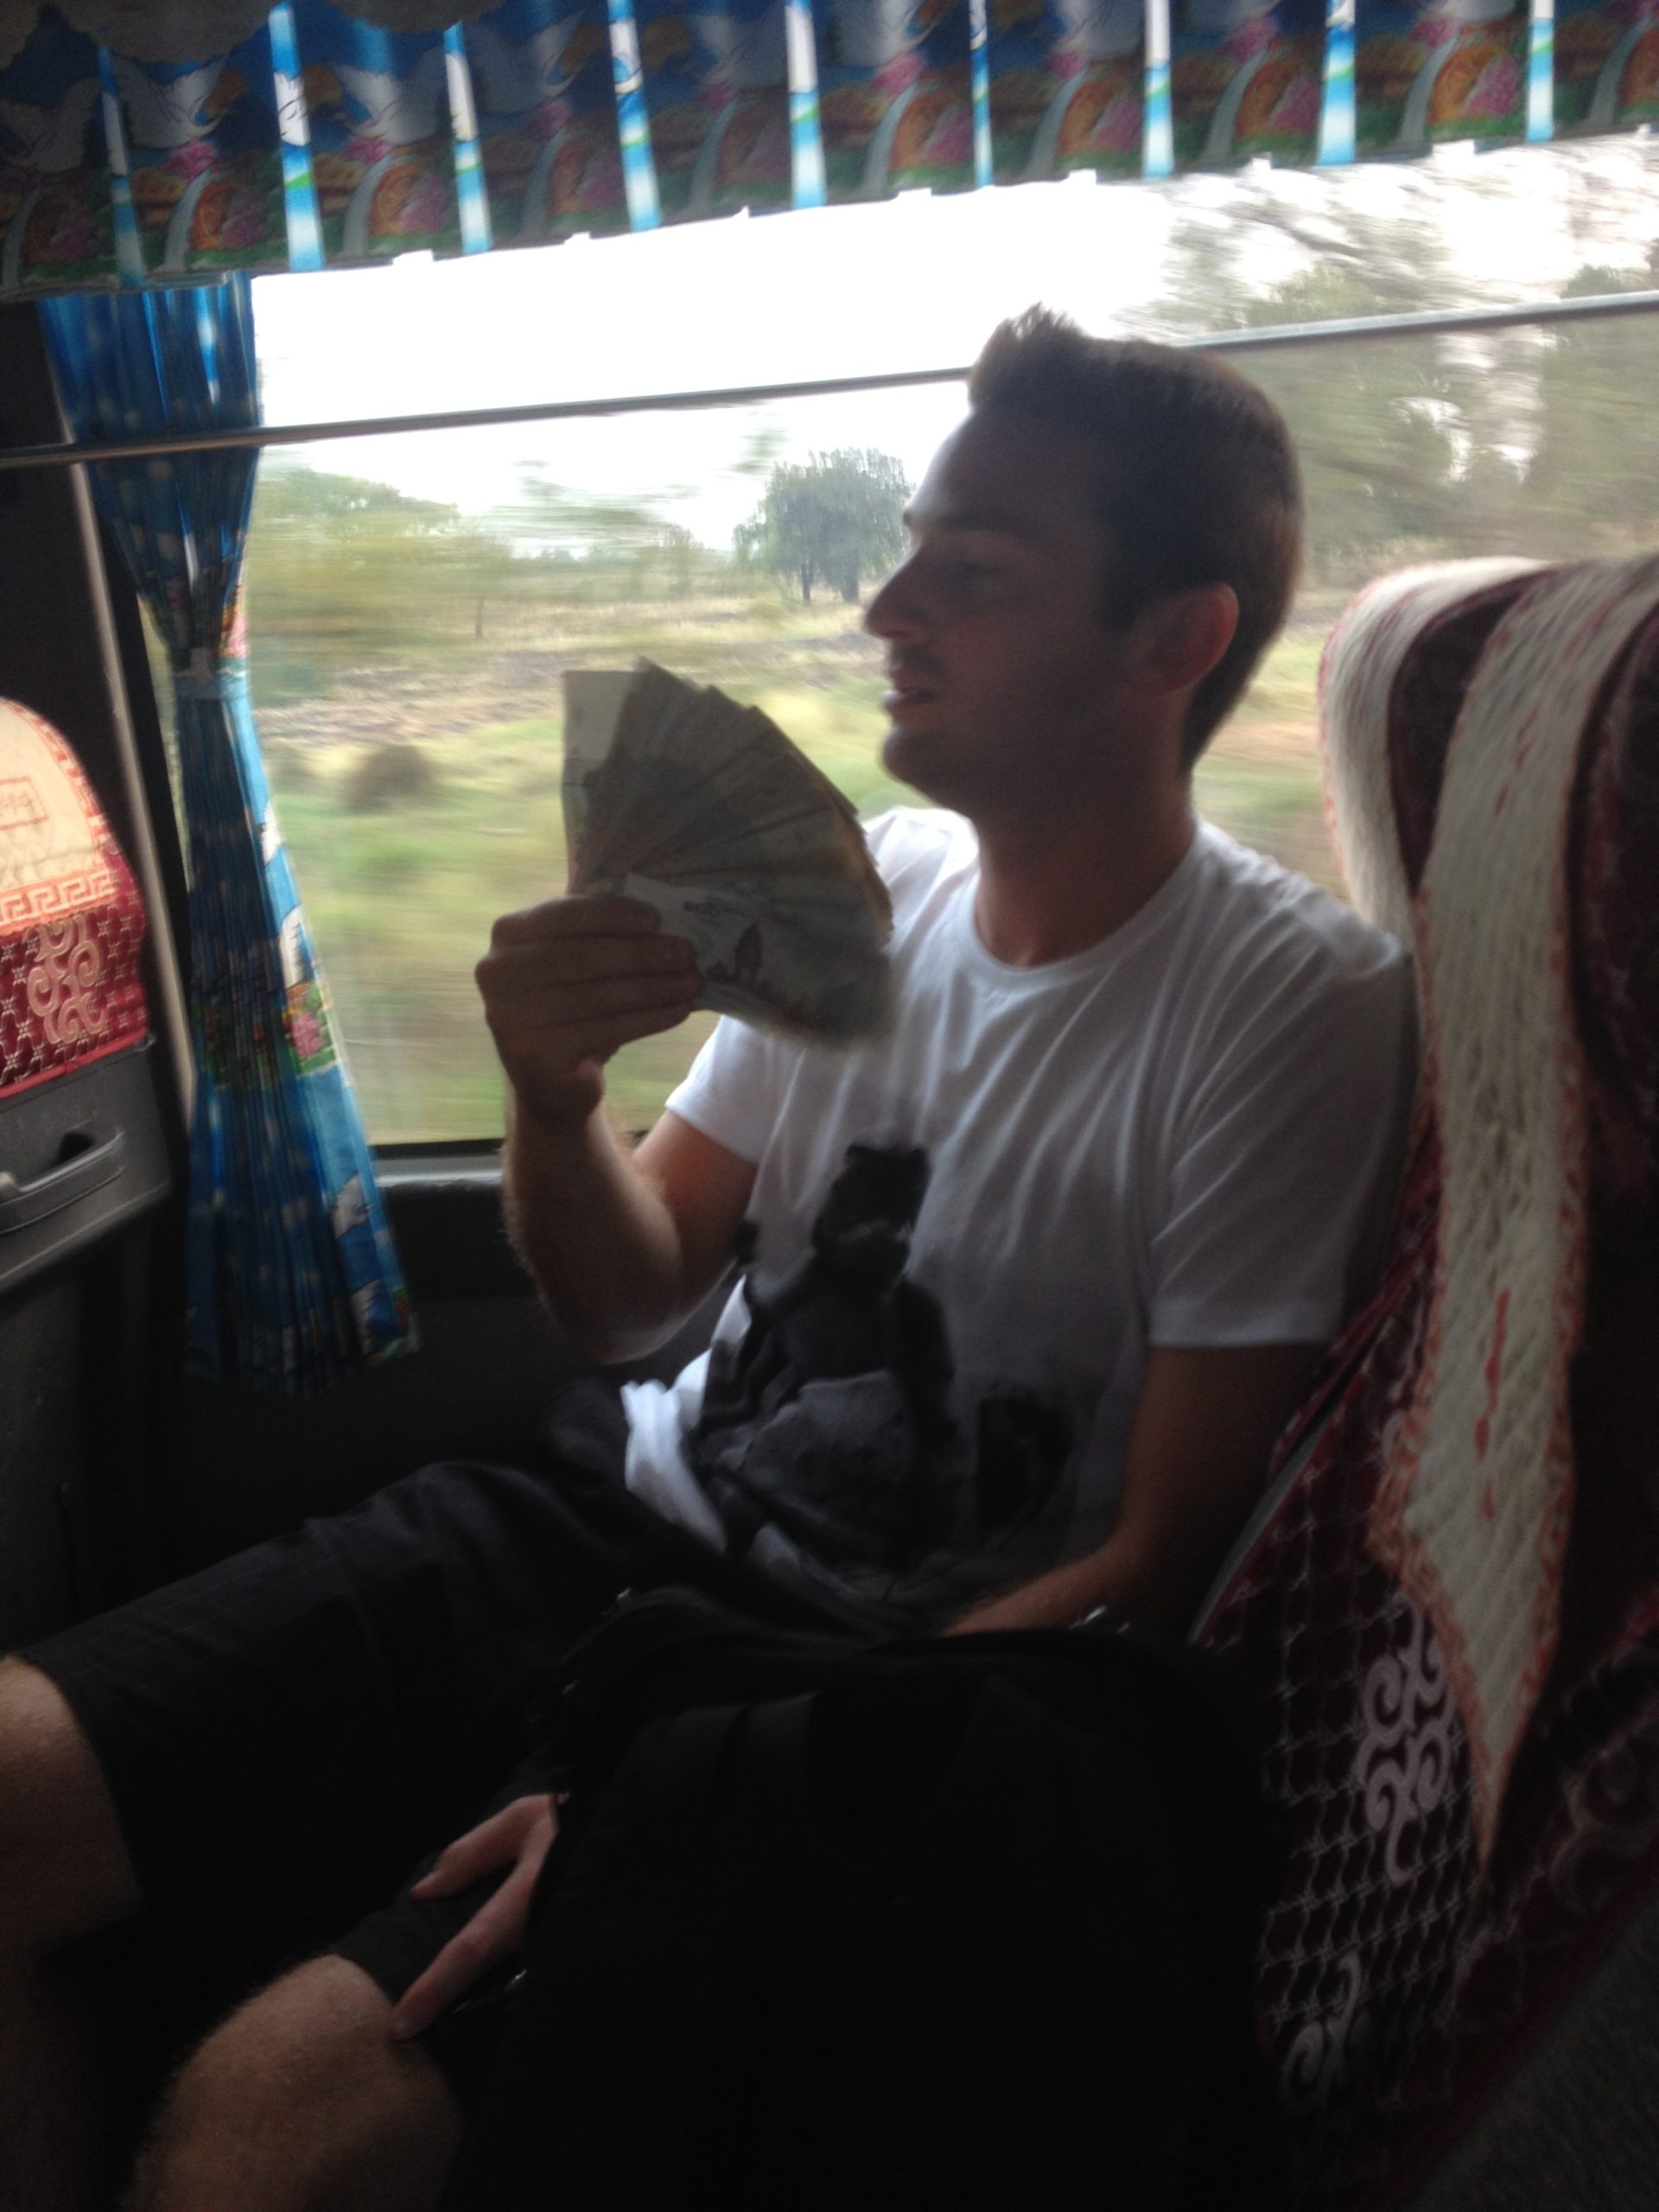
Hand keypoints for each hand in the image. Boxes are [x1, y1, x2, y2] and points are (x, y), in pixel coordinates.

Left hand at [388, 1794, 558, 2040]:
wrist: (642, 1831)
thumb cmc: (577, 1820)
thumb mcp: (523, 1820)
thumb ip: (472, 1854)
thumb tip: (424, 1892)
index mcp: (529, 1894)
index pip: (474, 1947)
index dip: (435, 1988)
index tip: (400, 2026)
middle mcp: (548, 1932)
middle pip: (491, 1980)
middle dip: (451, 2001)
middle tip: (412, 2021)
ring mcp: (568, 1953)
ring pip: (515, 1985)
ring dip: (483, 1994)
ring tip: (451, 2000)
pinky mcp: (581, 1961)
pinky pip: (540, 1981)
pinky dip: (512, 1986)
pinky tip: (501, 1985)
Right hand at [476, 897, 699, 1131]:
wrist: (551, 1082)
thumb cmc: (571, 1008)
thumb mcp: (576, 961)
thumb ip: (601, 934)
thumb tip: (667, 916)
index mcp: (507, 934)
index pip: (562, 914)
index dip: (611, 915)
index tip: (656, 919)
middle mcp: (496, 972)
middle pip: (581, 957)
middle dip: (641, 954)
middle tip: (688, 954)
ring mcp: (509, 1016)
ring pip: (596, 996)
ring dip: (653, 988)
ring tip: (692, 982)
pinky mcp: (533, 1054)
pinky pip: (602, 1031)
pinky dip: (647, 1019)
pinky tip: (678, 1011)